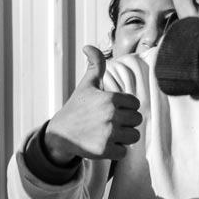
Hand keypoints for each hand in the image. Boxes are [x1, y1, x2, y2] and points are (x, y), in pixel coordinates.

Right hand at [40, 46, 139, 164]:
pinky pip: (124, 152)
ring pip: (134, 137)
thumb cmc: (77, 107)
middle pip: (137, 121)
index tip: (113, 110)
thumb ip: (95, 65)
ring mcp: (108, 134)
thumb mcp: (87, 84)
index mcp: (110, 98)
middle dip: (126, 123)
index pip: (135, 104)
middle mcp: (111, 115)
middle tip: (110, 124)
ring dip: (124, 137)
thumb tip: (88, 46)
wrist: (61, 133)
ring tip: (109, 134)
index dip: (126, 108)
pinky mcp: (105, 150)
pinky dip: (117, 151)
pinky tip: (104, 144)